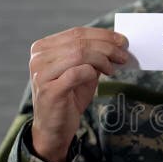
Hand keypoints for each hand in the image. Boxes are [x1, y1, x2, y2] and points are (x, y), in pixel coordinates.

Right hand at [28, 27, 127, 161]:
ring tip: (114, 68)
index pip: (77, 33)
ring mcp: (41, 73)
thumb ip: (92, 56)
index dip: (103, 35)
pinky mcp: (50, 89)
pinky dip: (93, 72)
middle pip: (79, 42)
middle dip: (107, 46)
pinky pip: (78, 72)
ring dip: (103, 58)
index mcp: (43, 48)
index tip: (122, 41)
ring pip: (79, 54)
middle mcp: (39, 58)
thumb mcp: (82, 72)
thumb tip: (116, 43)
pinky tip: (103, 76)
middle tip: (124, 54)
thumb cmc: (68, 98)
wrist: (54, 128)